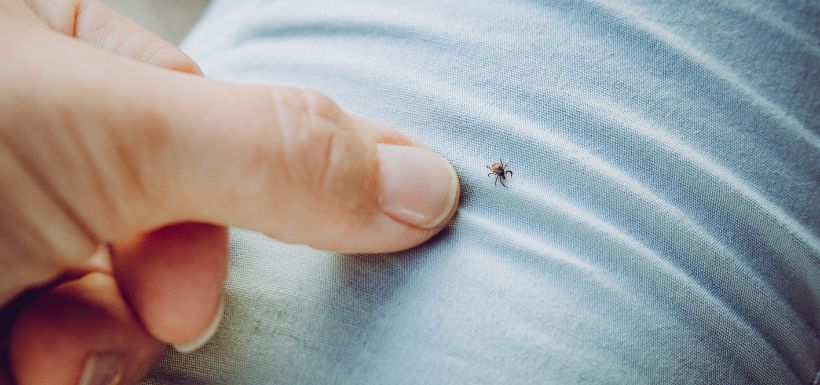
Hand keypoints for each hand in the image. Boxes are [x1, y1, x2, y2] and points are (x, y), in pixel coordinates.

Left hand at [0, 1, 459, 383]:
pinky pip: (67, 346)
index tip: (357, 224)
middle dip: (168, 280)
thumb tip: (426, 186)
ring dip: (101, 341)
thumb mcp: (111, 129)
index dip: (263, 174)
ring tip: (43, 355)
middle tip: (164, 313)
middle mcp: (38, 130)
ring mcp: (10, 224)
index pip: (204, 105)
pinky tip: (24, 371)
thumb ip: (272, 153)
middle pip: (169, 209)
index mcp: (62, 47)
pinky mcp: (0, 311)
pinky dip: (56, 373)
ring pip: (118, 293)